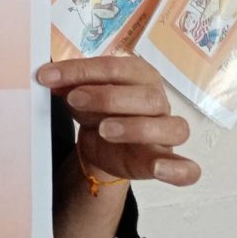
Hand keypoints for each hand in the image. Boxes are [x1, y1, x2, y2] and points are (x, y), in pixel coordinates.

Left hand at [37, 57, 200, 186]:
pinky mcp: (166, 160)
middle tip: (75, 100)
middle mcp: (157, 99)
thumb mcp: (78, 94)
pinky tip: (159, 168)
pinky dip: (179, 169)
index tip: (48, 76)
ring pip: (172, 127)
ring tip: (104, 130)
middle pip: (147, 97)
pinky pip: (188, 168)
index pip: (114, 68)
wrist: (101, 145)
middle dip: (107, 97)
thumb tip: (49, 76)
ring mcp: (166, 130)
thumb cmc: (95, 109)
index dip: (81, 70)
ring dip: (137, 128)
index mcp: (138, 74)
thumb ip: (68, 84)